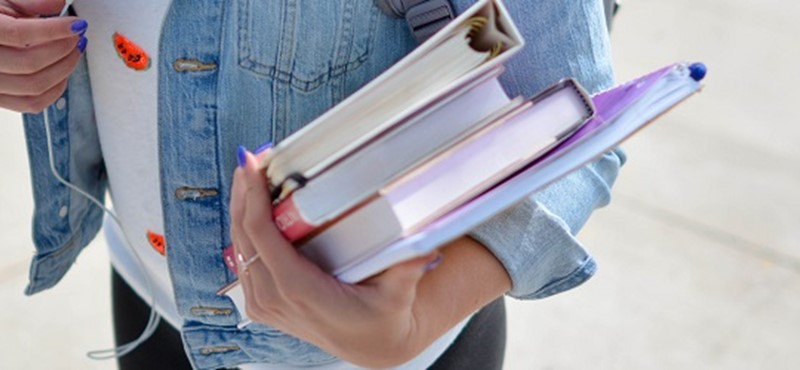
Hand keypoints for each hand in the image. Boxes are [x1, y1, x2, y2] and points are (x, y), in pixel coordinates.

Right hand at [0, 0, 85, 112]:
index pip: (19, 34)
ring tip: (74, 51)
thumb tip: (58, 4)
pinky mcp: (0, 100)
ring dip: (64, 69)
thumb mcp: (4, 1)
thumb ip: (29, 2)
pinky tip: (62, 71)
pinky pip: (33, 103)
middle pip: (31, 63)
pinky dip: (55, 89)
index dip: (54, 30)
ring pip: (35, 85)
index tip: (77, 24)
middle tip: (78, 36)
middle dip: (64, 49)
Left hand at [230, 148, 440, 368]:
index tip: (253, 165)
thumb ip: (407, 270)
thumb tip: (424, 247)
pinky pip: (244, 260)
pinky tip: (250, 206)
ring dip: (240, 208)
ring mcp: (265, 304)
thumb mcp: (398, 295)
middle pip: (243, 235)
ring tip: (249, 174)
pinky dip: (244, 230)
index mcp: (299, 290)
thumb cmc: (382, 318)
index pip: (261, 236)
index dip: (253, 197)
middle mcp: (274, 299)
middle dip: (243, 193)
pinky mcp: (263, 304)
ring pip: (238, 247)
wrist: (372, 346)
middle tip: (250, 158)